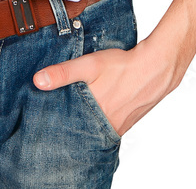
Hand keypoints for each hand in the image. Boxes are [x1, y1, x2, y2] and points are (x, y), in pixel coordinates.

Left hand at [32, 37, 179, 137]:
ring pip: (97, 128)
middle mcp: (108, 126)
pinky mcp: (129, 121)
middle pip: (84, 130)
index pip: (71, 128)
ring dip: (88, 122)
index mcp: (96, 116)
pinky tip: (99, 107)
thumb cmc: (123, 65)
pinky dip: (102, 119)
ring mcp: (120, 125)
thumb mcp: (89, 65)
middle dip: (73, 124)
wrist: (156, 67)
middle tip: (60, 117)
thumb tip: (38, 81)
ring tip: (78, 112)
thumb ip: (64, 73)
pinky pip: (110, 125)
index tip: (47, 121)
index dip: (59, 124)